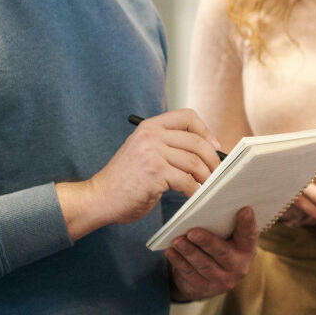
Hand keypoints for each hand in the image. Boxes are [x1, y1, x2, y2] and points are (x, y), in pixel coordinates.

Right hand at [57, 109, 222, 240]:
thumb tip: (203, 149)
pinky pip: (186, 180)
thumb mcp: (144, 151)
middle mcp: (151, 135)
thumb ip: (166, 145)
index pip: (187, 116)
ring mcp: (153, 153)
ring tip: (208, 185)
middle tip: (217, 171)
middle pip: (196, 140)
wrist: (98, 198)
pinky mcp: (155, 173)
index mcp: (150, 126)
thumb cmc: (125, 180)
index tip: (214, 146)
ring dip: (206, 176)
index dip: (205, 130)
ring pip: (194, 161)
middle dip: (212, 158)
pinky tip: (194, 195)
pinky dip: (195, 190)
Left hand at [168, 206, 257, 300]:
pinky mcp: (204, 290)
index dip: (247, 223)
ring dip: (188, 252)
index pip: (249, 234)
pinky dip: (179, 262)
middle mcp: (239, 267)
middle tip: (192, 232)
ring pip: (203, 265)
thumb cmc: (220, 246)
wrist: (210, 278)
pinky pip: (190, 275)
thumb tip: (211, 198)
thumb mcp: (228, 236)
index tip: (245, 209)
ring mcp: (222, 281)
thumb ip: (226, 222)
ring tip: (177, 241)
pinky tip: (171, 252)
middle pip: (222, 253)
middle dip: (206, 242)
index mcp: (247, 249)